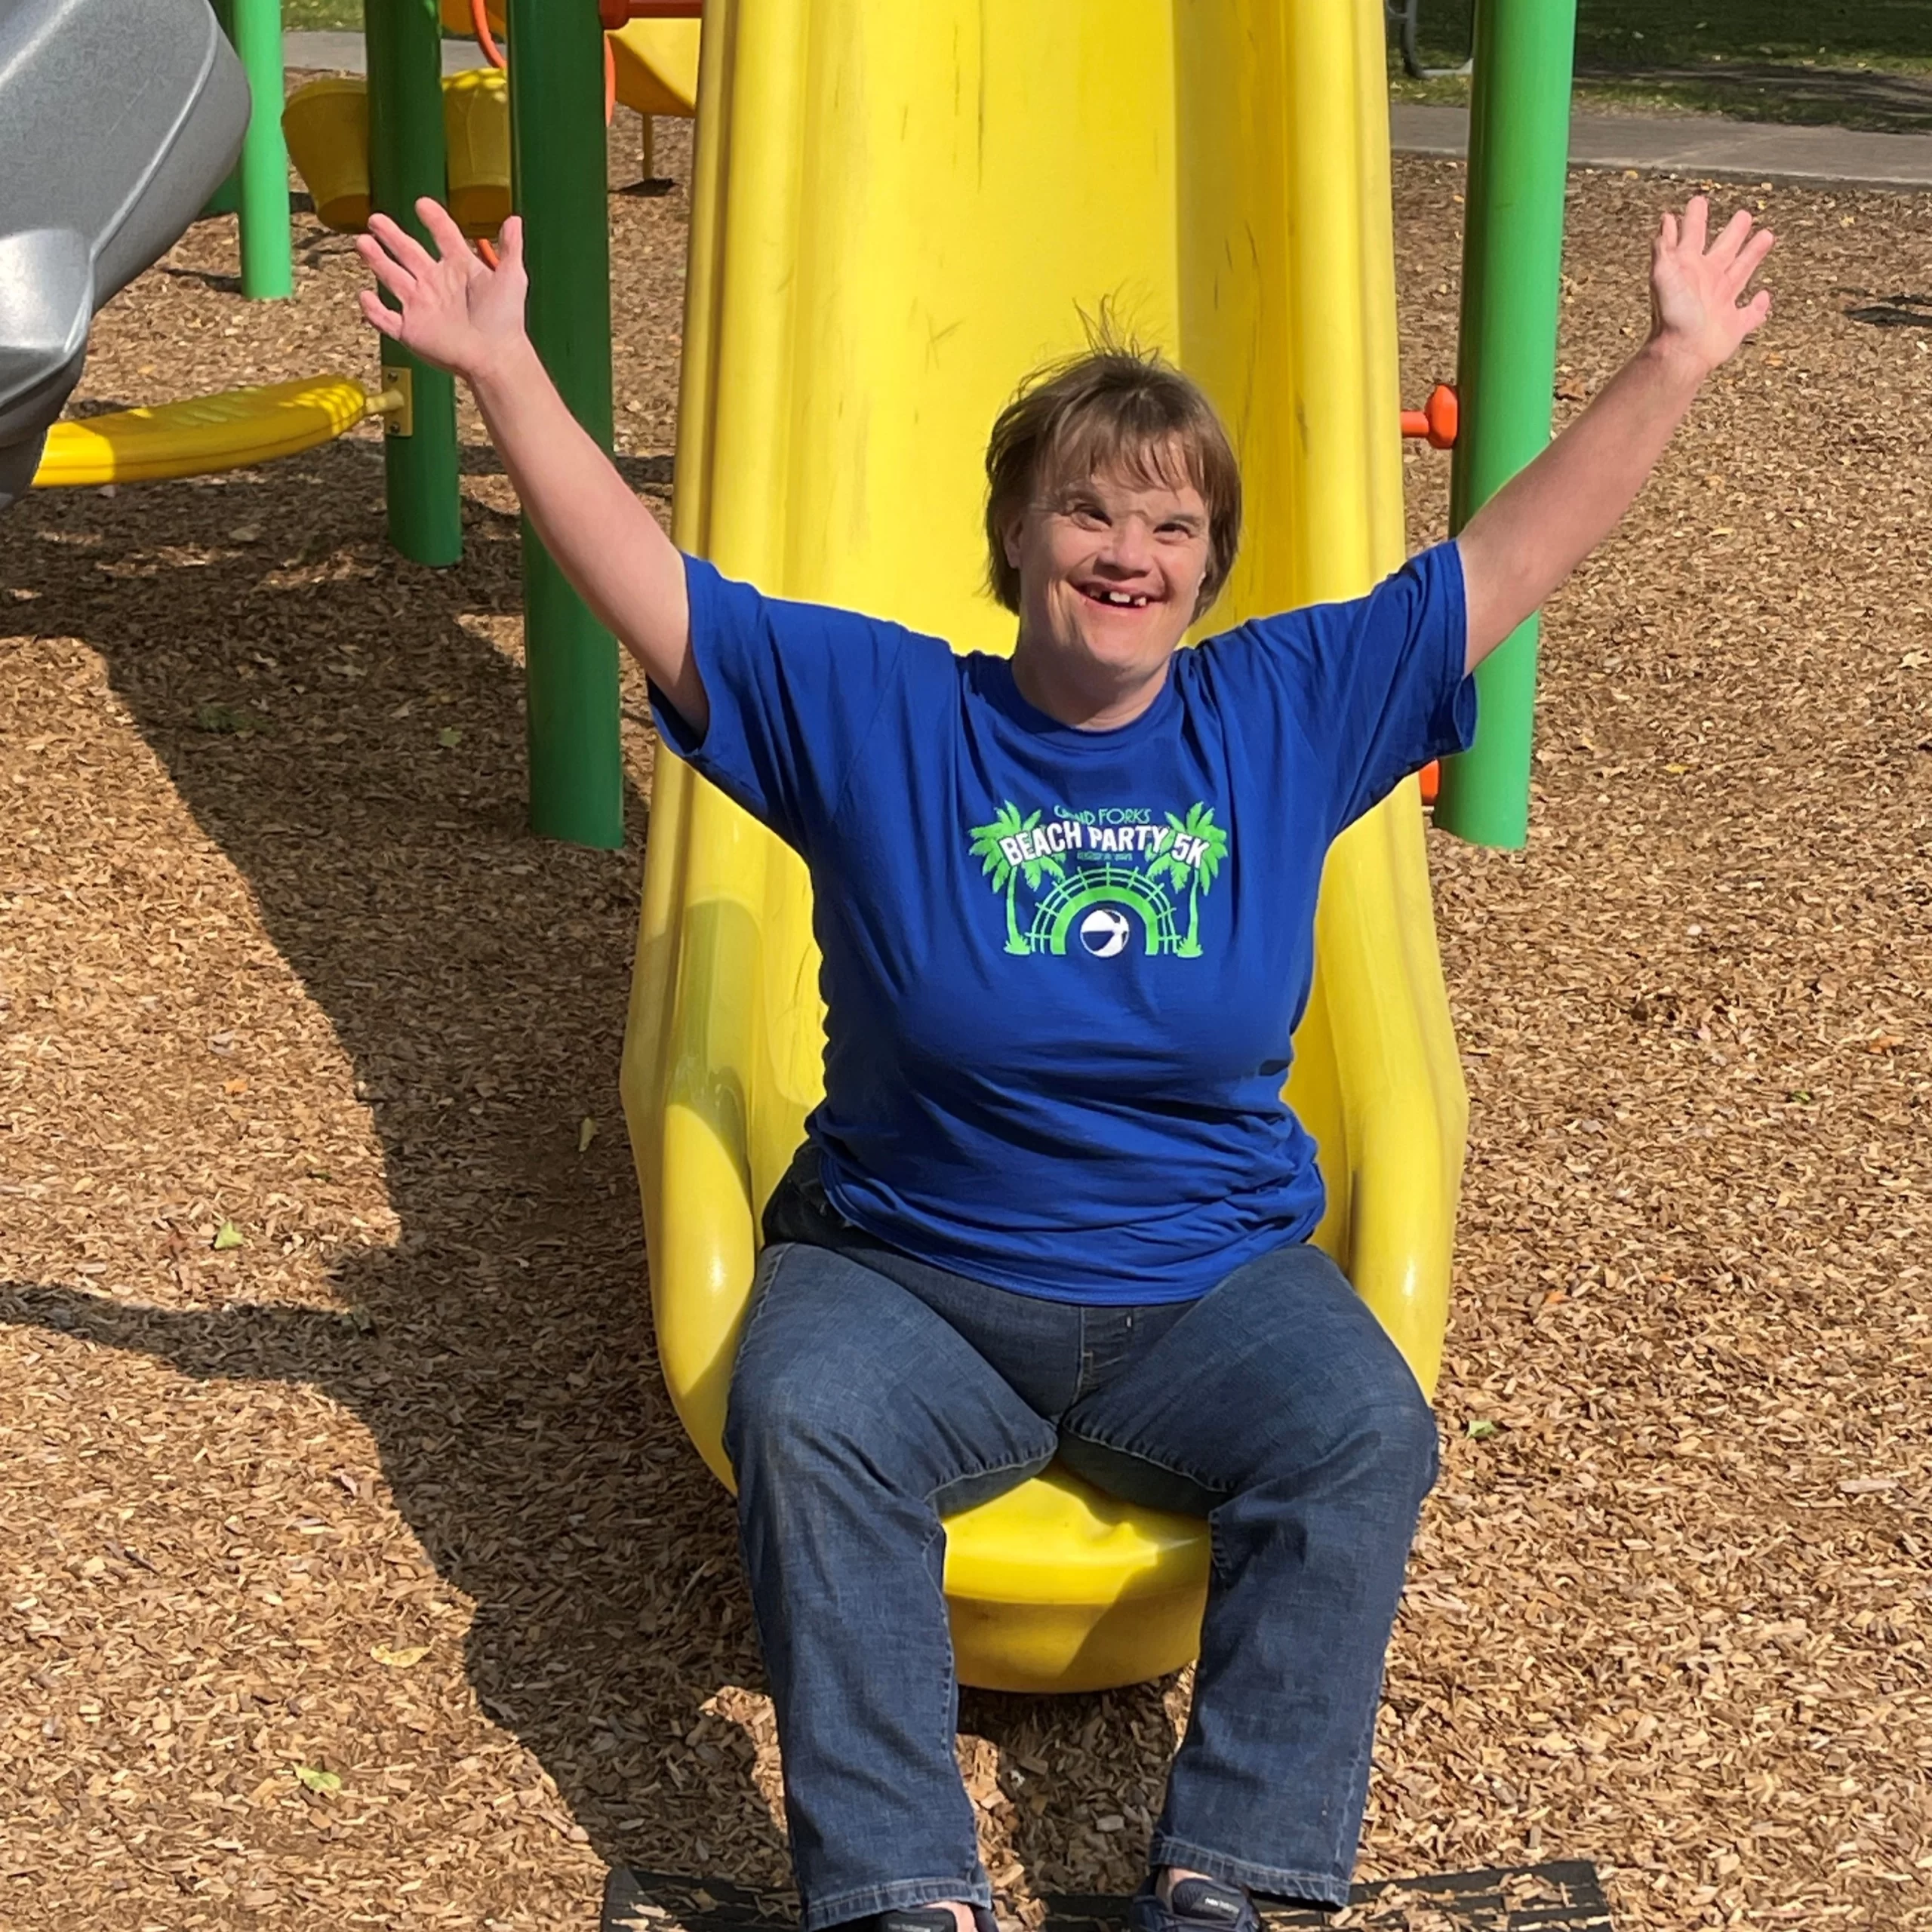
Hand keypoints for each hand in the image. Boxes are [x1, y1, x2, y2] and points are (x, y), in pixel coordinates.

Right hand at [355, 199, 529, 386]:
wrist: (496, 357)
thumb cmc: (505, 321)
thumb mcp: (511, 278)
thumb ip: (510, 248)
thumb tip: (514, 220)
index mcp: (460, 269)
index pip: (444, 236)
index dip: (434, 220)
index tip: (422, 204)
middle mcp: (437, 284)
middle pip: (408, 253)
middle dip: (391, 236)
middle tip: (375, 220)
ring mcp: (422, 307)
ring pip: (392, 278)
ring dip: (376, 260)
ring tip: (362, 242)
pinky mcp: (411, 331)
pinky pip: (386, 320)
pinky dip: (373, 310)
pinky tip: (364, 296)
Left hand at [1648, 194, 1773, 375]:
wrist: (1680, 353)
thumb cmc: (1671, 316)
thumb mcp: (1662, 276)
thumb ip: (1664, 249)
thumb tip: (1665, 222)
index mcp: (1690, 269)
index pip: (1694, 236)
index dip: (1695, 218)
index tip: (1698, 201)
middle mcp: (1707, 283)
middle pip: (1725, 250)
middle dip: (1734, 232)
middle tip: (1744, 215)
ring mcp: (1722, 303)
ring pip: (1743, 272)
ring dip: (1753, 255)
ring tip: (1766, 236)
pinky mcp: (1734, 325)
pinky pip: (1751, 314)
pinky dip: (1759, 307)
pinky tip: (1764, 298)